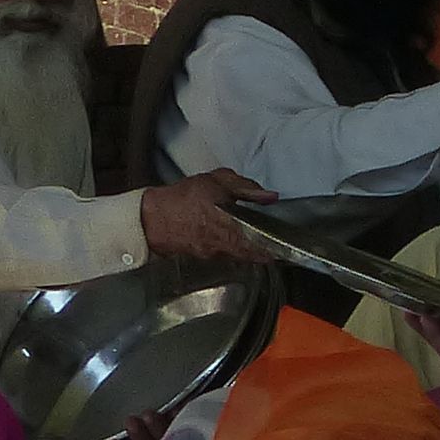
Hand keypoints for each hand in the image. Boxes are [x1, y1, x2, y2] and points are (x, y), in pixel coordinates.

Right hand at [138, 170, 278, 265]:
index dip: (276, 248)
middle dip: (267, 251)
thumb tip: (270, 196)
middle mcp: (225, 244)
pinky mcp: (205, 257)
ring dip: (251, 250)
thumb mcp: (216, 181)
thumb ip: (246, 187)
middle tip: (277, 246)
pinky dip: (233, 248)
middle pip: (254, 254)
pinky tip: (233, 239)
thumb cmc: (183, 198)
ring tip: (260, 242)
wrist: (153, 218)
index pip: (261, 244)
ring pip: (241, 256)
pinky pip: (226, 255)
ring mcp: (215, 254)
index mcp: (231, 225)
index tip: (287, 246)